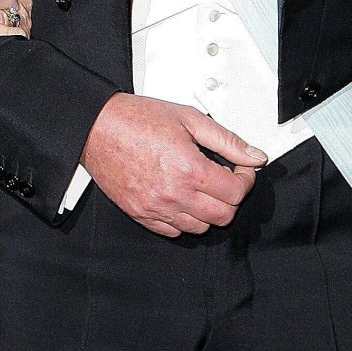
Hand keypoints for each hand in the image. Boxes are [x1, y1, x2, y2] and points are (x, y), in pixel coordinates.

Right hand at [81, 92, 264, 235]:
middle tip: (225, 179)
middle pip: (223, 215)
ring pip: (200, 227)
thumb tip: (254, 155)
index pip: (236, 192)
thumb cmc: (136, 119)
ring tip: (201, 188)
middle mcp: (173, 193)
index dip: (246, 180)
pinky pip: (173, 231)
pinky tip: (181, 198)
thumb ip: (227, 140)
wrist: (96, 127)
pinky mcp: (140, 214)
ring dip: (208, 210)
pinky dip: (183, 220)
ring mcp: (155, 208)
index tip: (241, 169)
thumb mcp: (189, 119)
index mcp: (189, 168)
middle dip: (231, 198)